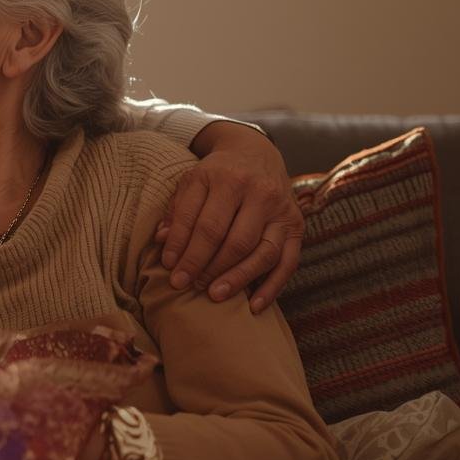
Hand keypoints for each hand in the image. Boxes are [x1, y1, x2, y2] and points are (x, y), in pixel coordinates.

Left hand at [157, 123, 302, 312]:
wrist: (256, 153)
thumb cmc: (217, 174)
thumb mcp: (193, 181)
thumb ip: (177, 210)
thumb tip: (163, 241)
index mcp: (225, 178)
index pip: (200, 220)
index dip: (183, 247)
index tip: (170, 268)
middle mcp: (257, 192)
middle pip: (232, 239)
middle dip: (206, 266)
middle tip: (187, 285)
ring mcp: (280, 210)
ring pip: (261, 252)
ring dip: (237, 278)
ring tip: (213, 295)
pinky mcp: (296, 225)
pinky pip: (288, 262)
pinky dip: (272, 287)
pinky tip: (254, 306)